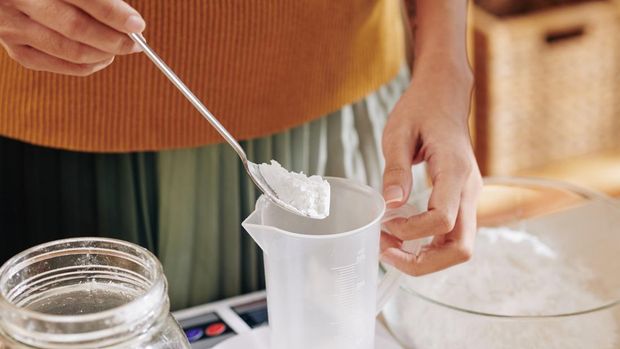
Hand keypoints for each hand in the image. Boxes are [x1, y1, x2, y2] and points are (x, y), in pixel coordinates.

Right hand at [0, 0, 144, 75]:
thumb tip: (129, 21)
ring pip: (69, 50)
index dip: (113, 14)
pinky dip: (87, 66)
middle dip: (113, 39)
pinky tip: (103, 58)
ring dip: (103, 54)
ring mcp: (13, 28)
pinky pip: (58, 65)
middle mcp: (18, 2)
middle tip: (135, 42)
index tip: (137, 24)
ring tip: (121, 49)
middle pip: (76, 27)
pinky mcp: (16, 50)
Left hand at [380, 63, 481, 275]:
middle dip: (424, 262)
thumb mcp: (398, 132)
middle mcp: (469, 188)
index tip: (384, 223)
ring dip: (426, 257)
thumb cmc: (422, 108)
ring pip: (459, 246)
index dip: (411, 231)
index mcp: (455, 170)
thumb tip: (391, 205)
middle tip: (387, 252)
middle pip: (461, 248)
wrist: (444, 93)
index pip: (444, 219)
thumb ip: (396, 170)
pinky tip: (402, 237)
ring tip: (390, 247)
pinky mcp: (461, 198)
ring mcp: (469, 196)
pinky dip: (429, 245)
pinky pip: (452, 234)